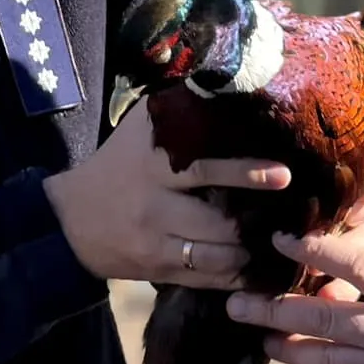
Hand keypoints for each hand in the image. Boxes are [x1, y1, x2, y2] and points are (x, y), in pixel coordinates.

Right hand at [44, 100, 289, 287]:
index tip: (284, 174)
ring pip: (215, 257)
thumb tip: (227, 82)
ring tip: (279, 244)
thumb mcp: (141, 128)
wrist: (69, 219)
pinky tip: (259, 272)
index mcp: (155, 165)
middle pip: (217, 223)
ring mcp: (156, 243)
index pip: (205, 168)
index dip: (247, 173)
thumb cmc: (117, 163)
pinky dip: (235, 278)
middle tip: (294, 220)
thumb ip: (179, 109)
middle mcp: (155, 206)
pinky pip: (205, 281)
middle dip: (257, 224)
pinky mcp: (157, 272)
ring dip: (250, 253)